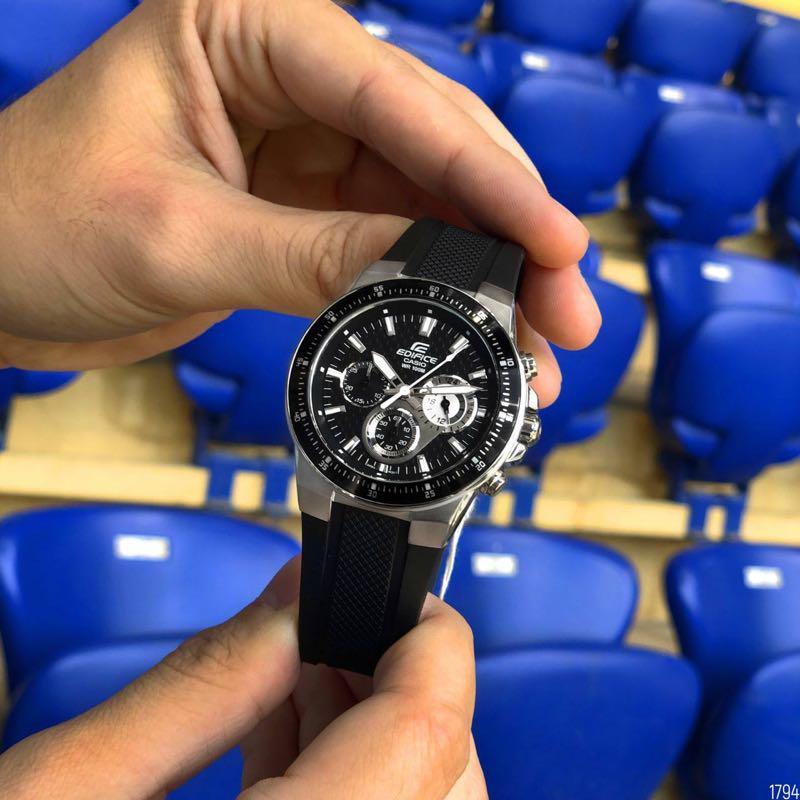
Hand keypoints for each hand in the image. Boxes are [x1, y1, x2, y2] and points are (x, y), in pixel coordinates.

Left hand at [0, 0, 597, 405]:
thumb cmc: (33, 224)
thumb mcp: (179, 238)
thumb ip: (312, 255)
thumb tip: (431, 279)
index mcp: (248, 26)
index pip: (394, 97)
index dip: (489, 178)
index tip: (556, 243)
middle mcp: (289, 73)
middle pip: (431, 147)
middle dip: (506, 232)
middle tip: (567, 308)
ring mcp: (303, 144)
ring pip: (424, 202)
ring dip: (482, 274)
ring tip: (532, 343)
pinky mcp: (303, 206)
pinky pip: (388, 243)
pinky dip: (432, 291)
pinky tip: (470, 331)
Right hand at [0, 558, 485, 799]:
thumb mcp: (65, 788)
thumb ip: (202, 682)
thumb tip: (294, 595)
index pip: (429, 737)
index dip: (431, 644)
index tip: (404, 598)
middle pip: (444, 774)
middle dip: (399, 684)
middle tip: (336, 631)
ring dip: (376, 727)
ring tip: (301, 671)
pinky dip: (349, 773)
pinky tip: (289, 733)